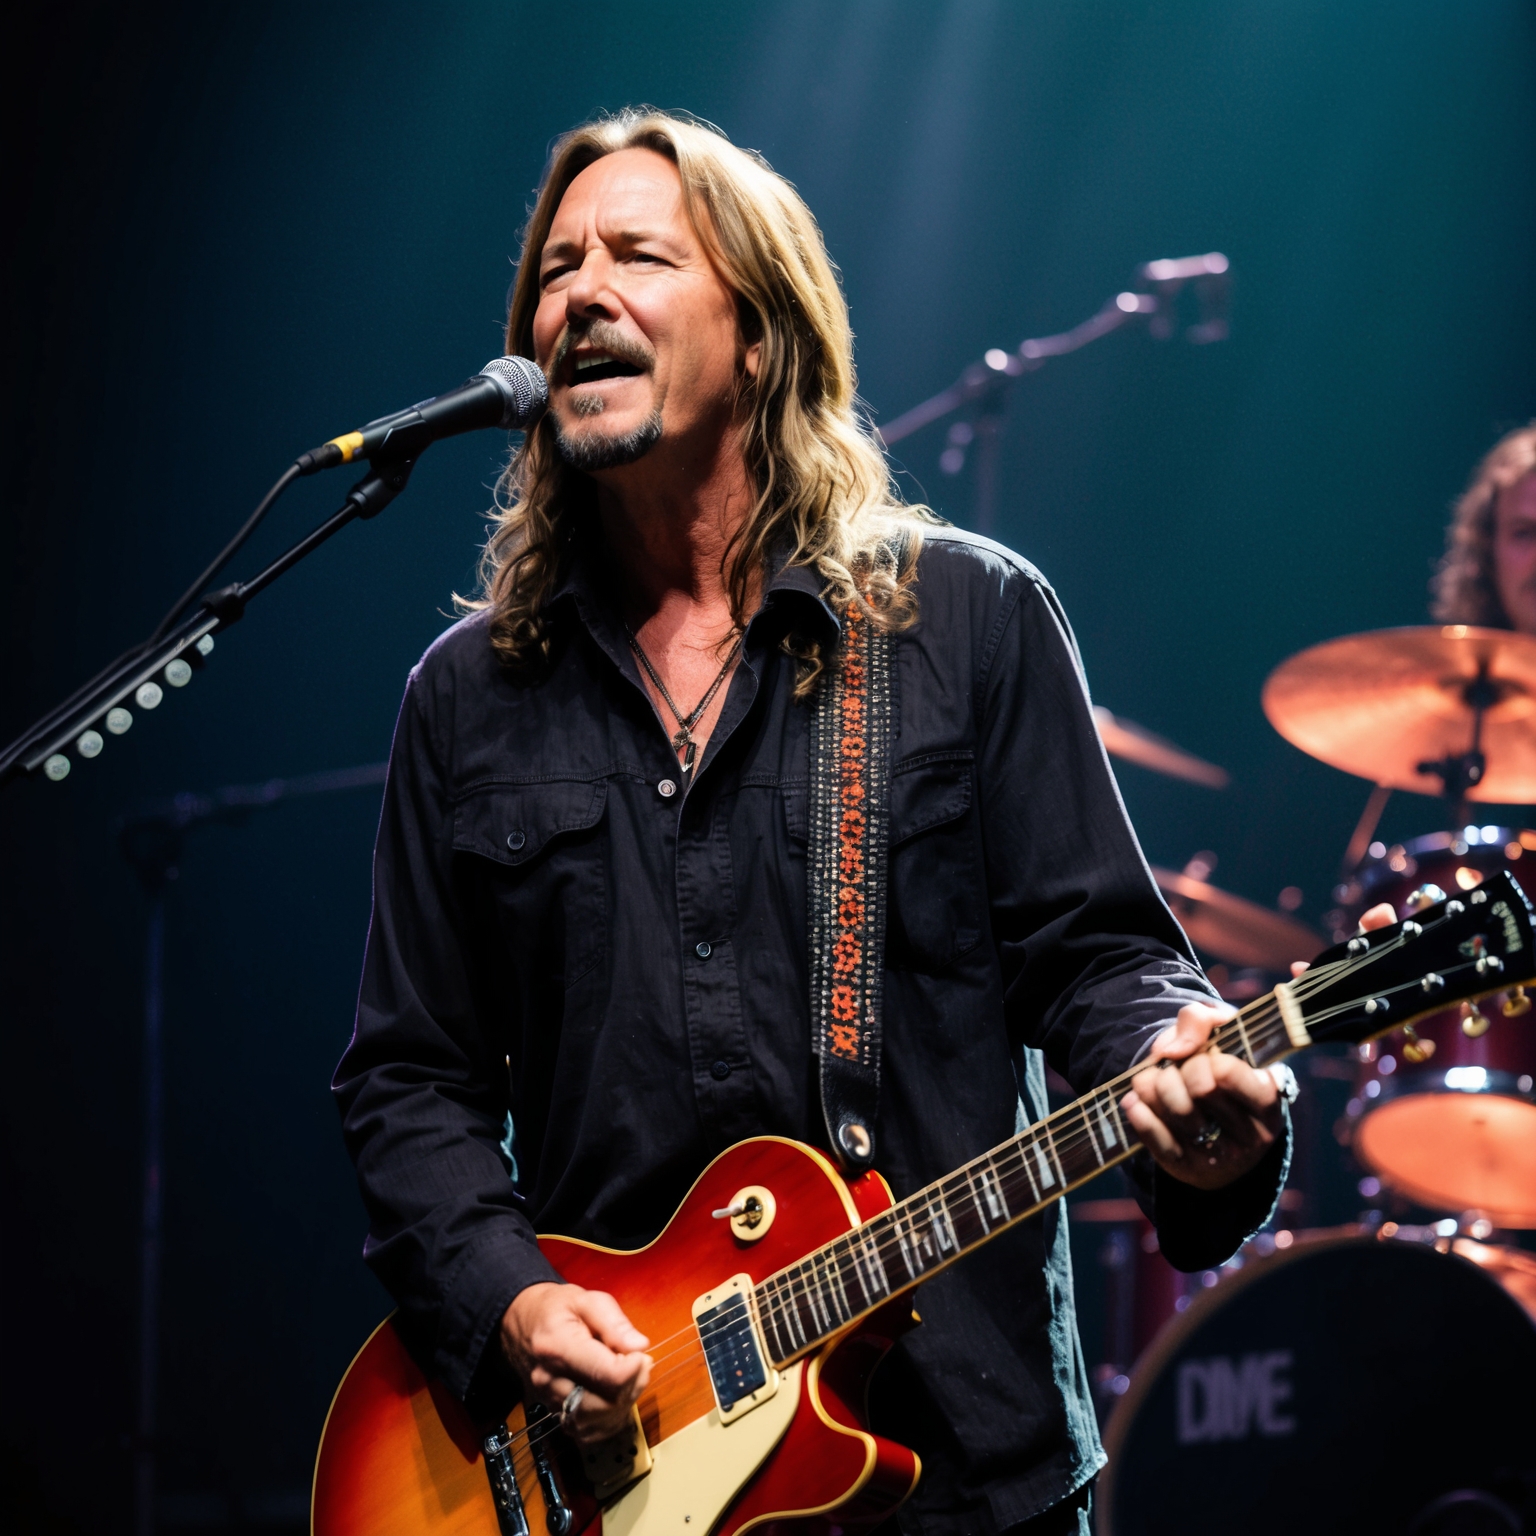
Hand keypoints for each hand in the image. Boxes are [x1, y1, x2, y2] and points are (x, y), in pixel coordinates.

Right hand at [500, 1282, 651, 1443]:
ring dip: (624, 1402)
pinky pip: (589, 1431)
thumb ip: (614, 1322)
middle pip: (606, 1403)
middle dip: (633, 1385)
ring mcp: (550, 1401)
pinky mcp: (555, 1414)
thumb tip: (639, 1346)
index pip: (607, 1374)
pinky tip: (615, 1395)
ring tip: (628, 1376)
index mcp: (558, 1346)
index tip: (640, 1354)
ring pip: (600, 1421)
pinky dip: (610, 1418)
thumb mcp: (587, 1299)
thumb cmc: (556, 1309)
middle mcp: (550, 1380)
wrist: (523, 1323)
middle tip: (640, 1362)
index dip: (634, 1368)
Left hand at [1122, 902, 1397, 1189]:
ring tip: (1155, 1080)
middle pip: (1197, 1086)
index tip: (1204, 1058)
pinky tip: (1135, 1099)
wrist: (1211, 1117)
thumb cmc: (1218, 1067)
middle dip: (1177, 1069)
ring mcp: (1221, 1156)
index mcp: (1269, 1098)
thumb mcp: (1219, 1032)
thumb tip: (1173, 1049)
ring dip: (1154, 1086)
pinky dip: (1137, 1111)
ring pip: (1174, 1110)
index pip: (1226, 1070)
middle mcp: (1253, 1135)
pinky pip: (1153, 1137)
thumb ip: (1199, 1019)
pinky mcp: (1188, 1169)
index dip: (1204, 1057)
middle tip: (1177, 1070)